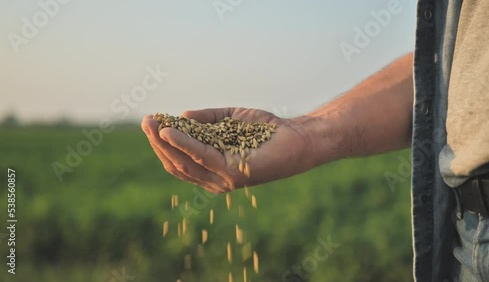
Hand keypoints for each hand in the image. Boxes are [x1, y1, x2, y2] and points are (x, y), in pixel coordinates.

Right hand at [141, 107, 313, 193]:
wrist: (297, 136)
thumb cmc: (266, 129)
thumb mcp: (229, 120)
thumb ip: (206, 119)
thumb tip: (181, 117)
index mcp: (212, 168)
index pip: (179, 159)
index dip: (163, 142)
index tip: (151, 122)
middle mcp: (215, 178)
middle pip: (177, 163)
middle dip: (158, 143)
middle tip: (146, 121)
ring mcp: (223, 179)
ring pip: (185, 163)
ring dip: (165, 143)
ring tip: (152, 123)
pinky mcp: (233, 173)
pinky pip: (202, 157)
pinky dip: (184, 143)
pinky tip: (170, 130)